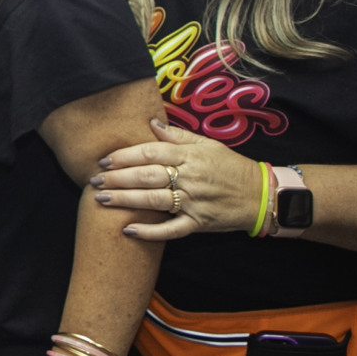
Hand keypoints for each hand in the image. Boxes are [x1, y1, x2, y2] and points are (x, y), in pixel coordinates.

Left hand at [89, 118, 256, 238]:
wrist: (262, 195)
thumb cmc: (232, 167)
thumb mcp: (209, 145)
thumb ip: (179, 136)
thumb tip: (151, 123)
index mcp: (191, 156)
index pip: (150, 153)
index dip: (124, 156)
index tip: (104, 161)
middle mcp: (191, 177)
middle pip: (147, 176)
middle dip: (117, 178)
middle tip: (93, 180)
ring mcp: (194, 202)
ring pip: (153, 201)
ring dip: (125, 200)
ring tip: (101, 199)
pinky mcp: (199, 223)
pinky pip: (171, 230)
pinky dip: (149, 232)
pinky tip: (128, 230)